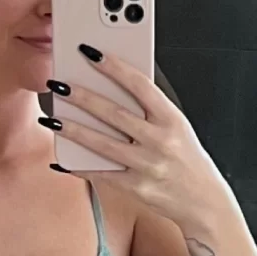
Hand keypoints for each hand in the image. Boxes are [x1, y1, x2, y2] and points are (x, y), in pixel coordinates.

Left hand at [41, 48, 231, 230]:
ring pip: (103, 144)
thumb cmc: (187, 159)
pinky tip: (61, 159)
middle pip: (115, 114)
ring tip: (51, 118)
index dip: (114, 68)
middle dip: (83, 97)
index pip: (140, 86)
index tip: (91, 53)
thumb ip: (152, 109)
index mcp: (172, 120)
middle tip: (59, 84)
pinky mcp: (136, 189)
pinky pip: (101, 175)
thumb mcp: (178, 128)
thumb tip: (116, 86)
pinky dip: (79, 167)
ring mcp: (148, 166)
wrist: (205, 202)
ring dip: (74, 130)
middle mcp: (160, 142)